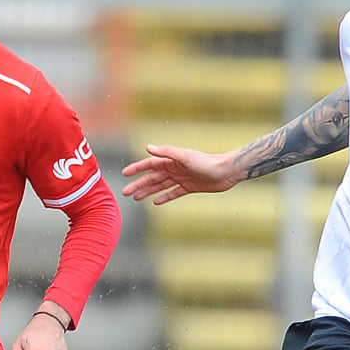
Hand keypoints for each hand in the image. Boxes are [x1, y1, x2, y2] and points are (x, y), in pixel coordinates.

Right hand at [121, 144, 238, 204]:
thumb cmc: (206, 162)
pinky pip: (173, 193)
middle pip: (152, 177)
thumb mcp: (185, 157)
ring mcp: (181, 178)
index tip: (124, 174)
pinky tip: (156, 202)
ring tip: (136, 198)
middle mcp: (174, 168)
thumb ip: (167, 152)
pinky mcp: (189, 187)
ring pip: (160, 186)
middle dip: (138, 184)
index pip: (149, 164)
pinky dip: (165, 197)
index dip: (136, 168)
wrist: (226, 172)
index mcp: (171, 160)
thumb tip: (148, 147)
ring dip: (148, 191)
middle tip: (126, 193)